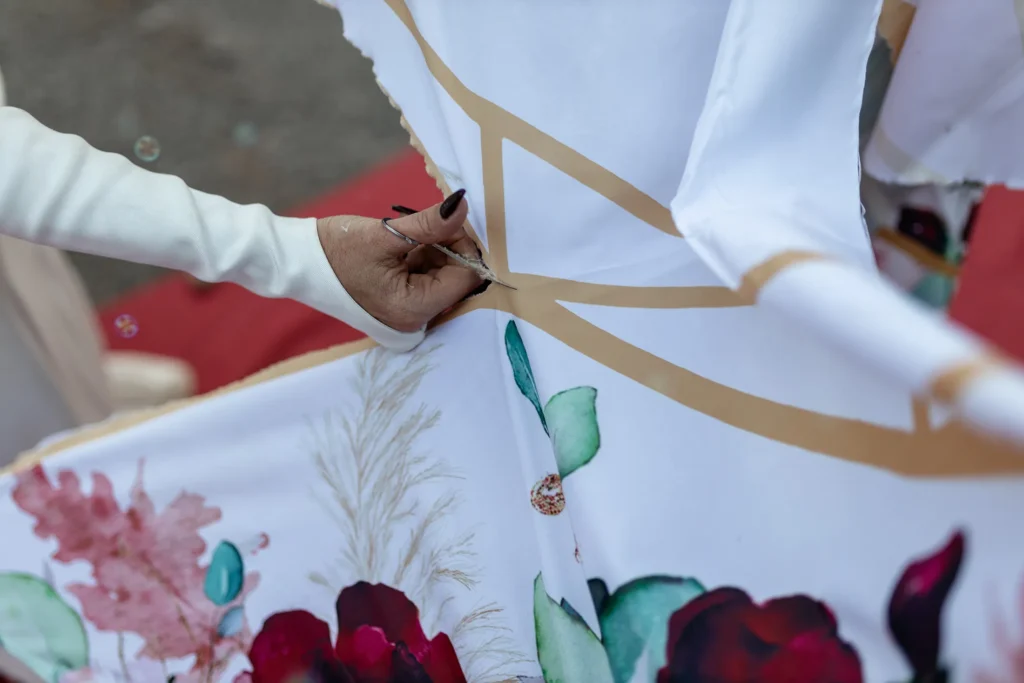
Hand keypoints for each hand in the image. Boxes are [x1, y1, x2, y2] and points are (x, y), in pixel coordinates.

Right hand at [316, 190, 483, 332]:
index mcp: (413, 309)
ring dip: (437, 250)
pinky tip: (405, 245)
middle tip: (429, 223)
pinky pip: (427, 278)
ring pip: (444, 276)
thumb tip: (462, 205)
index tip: (448, 220)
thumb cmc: (337, 250)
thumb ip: (430, 223)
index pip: (464, 279)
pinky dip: (424, 257)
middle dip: (449, 247)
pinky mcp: (402, 302)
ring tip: (408, 235)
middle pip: (456, 279)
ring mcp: (409, 312)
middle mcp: (416, 318)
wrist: (301, 261)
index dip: (464, 247)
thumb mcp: (386, 234)